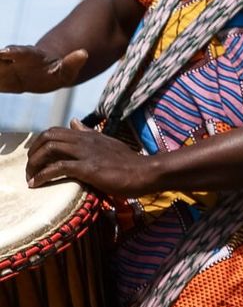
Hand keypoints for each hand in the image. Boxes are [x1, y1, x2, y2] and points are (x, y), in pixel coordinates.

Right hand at [0, 45, 89, 94]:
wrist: (46, 72)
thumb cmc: (59, 70)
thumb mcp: (68, 69)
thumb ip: (73, 62)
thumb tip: (84, 53)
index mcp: (31, 56)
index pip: (21, 52)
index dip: (13, 51)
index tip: (4, 51)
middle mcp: (14, 60)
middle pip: (0, 57)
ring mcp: (6, 69)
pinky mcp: (1, 80)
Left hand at [25, 127, 158, 199]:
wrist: (146, 172)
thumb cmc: (129, 163)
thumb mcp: (108, 143)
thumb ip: (89, 134)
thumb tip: (73, 122)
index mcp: (90, 135)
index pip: (56, 130)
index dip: (41, 143)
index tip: (37, 158)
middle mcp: (86, 140)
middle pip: (48, 136)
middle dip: (33, 151)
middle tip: (30, 167)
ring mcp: (87, 153)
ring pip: (50, 148)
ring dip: (34, 163)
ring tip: (31, 177)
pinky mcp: (88, 168)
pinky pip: (58, 167)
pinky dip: (43, 176)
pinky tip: (37, 184)